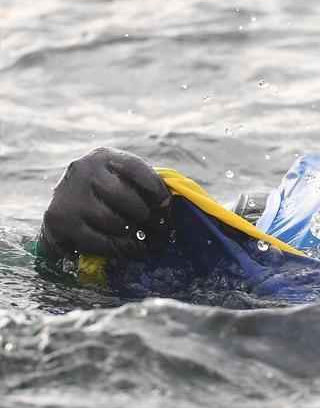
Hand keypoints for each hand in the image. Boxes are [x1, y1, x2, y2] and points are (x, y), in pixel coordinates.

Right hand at [39, 147, 170, 260]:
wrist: (65, 210)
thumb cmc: (105, 195)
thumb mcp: (123, 180)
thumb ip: (144, 186)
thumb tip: (173, 205)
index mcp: (104, 157)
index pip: (135, 168)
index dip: (156, 189)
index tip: (167, 206)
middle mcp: (82, 170)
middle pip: (124, 197)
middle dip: (147, 217)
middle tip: (160, 230)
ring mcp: (68, 194)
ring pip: (112, 221)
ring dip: (134, 236)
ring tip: (146, 242)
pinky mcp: (59, 220)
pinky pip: (97, 241)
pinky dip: (118, 249)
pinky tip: (128, 250)